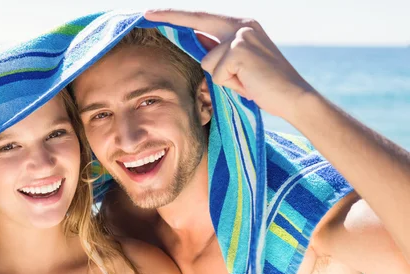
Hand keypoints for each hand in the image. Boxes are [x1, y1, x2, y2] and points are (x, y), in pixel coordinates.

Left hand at [145, 9, 315, 120]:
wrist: (293, 96)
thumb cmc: (264, 85)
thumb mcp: (237, 65)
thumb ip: (219, 52)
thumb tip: (196, 46)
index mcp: (242, 25)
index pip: (203, 18)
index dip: (177, 15)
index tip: (154, 11)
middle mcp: (241, 24)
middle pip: (197, 21)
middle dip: (170, 16)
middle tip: (146, 12)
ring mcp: (240, 35)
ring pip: (207, 61)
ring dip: (221, 78)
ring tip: (244, 82)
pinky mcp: (239, 50)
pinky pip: (216, 73)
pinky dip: (229, 84)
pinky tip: (247, 84)